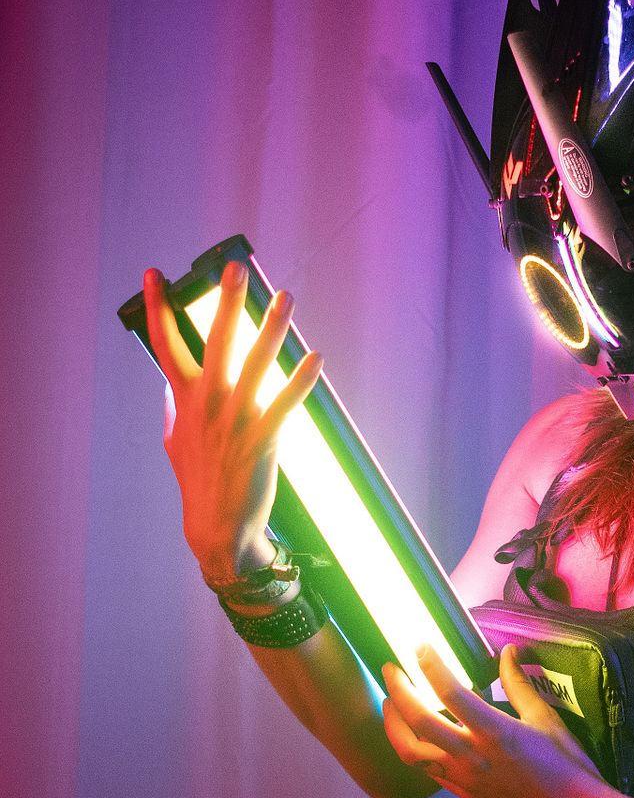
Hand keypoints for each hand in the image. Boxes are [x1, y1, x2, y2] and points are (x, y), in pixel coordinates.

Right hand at [142, 260, 322, 579]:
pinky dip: (301, 380)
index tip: (155, 275)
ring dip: (273, 329)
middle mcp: (208, 403)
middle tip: (235, 270)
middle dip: (227, 303)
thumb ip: (175, 408)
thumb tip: (170, 385)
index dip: (158, 308)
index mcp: (185, 398)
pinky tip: (315, 357)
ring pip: (256, 364)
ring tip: (286, 298)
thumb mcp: (176, 442)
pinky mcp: (263, 440)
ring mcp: (235, 420)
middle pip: (217, 342)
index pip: (166, 343)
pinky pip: (285, 402)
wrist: (217, 528)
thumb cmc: (199, 482)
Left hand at [380, 643, 626, 797]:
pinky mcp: (463, 795)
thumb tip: (508, 651)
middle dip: (398, 692)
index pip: (451, 692)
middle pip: (419, 721)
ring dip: (395, 726)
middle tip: (390, 670)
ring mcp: (463, 779)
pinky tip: (416, 736)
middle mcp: (471, 755)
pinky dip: (415, 749)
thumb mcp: (545, 718)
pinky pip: (427, 771)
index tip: (418, 645)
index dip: (429, 665)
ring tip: (391, 705)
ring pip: (411, 752)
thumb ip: (519, 684)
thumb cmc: (566, 764)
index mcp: (494, 732)